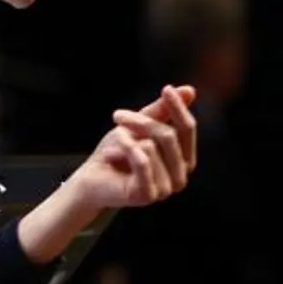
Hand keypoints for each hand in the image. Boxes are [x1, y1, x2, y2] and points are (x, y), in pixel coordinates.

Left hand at [68, 85, 199, 209]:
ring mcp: (165, 189)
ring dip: (126, 140)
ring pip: (151, 146)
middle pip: (168, 135)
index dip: (178, 108)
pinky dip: (123, 150)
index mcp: (184, 160)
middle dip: (140, 121)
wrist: (92, 179)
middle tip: (117, 115)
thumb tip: (190, 90)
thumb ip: (163, 111)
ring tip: (114, 148)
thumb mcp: (140, 126)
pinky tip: (109, 154)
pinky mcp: (148, 195)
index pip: (187, 129)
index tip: (166, 89)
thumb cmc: (118, 152)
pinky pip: (141, 160)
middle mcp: (180, 178)